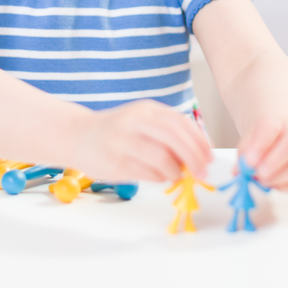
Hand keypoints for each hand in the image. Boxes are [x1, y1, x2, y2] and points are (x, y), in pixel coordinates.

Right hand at [69, 100, 211, 183]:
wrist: (77, 135)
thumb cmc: (117, 131)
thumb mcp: (142, 122)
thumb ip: (167, 133)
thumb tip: (198, 155)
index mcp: (146, 110)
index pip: (181, 123)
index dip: (200, 142)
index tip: (210, 158)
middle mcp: (135, 121)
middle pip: (174, 139)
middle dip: (194, 158)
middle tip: (202, 173)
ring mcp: (122, 141)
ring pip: (162, 158)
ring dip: (176, 171)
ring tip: (178, 176)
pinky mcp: (114, 163)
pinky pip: (146, 173)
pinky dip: (160, 178)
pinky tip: (160, 177)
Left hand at [238, 115, 287, 190]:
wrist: (279, 137)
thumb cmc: (262, 141)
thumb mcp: (248, 142)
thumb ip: (243, 154)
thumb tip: (238, 171)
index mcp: (276, 119)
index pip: (271, 126)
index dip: (260, 144)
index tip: (248, 161)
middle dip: (274, 161)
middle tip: (258, 174)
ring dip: (281, 175)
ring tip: (263, 180)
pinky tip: (274, 184)